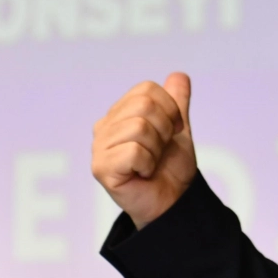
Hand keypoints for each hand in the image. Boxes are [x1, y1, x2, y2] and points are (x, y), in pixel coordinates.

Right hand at [91, 72, 197, 228]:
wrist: (173, 202)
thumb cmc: (170, 168)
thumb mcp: (177, 130)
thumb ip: (176, 102)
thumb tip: (178, 75)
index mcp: (118, 114)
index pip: (147, 90)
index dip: (169, 109)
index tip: (172, 132)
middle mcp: (104, 127)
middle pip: (144, 106)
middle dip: (164, 130)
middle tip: (160, 150)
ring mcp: (99, 148)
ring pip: (139, 127)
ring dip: (156, 149)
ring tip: (151, 163)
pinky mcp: (101, 169)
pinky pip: (134, 151)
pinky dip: (148, 163)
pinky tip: (143, 174)